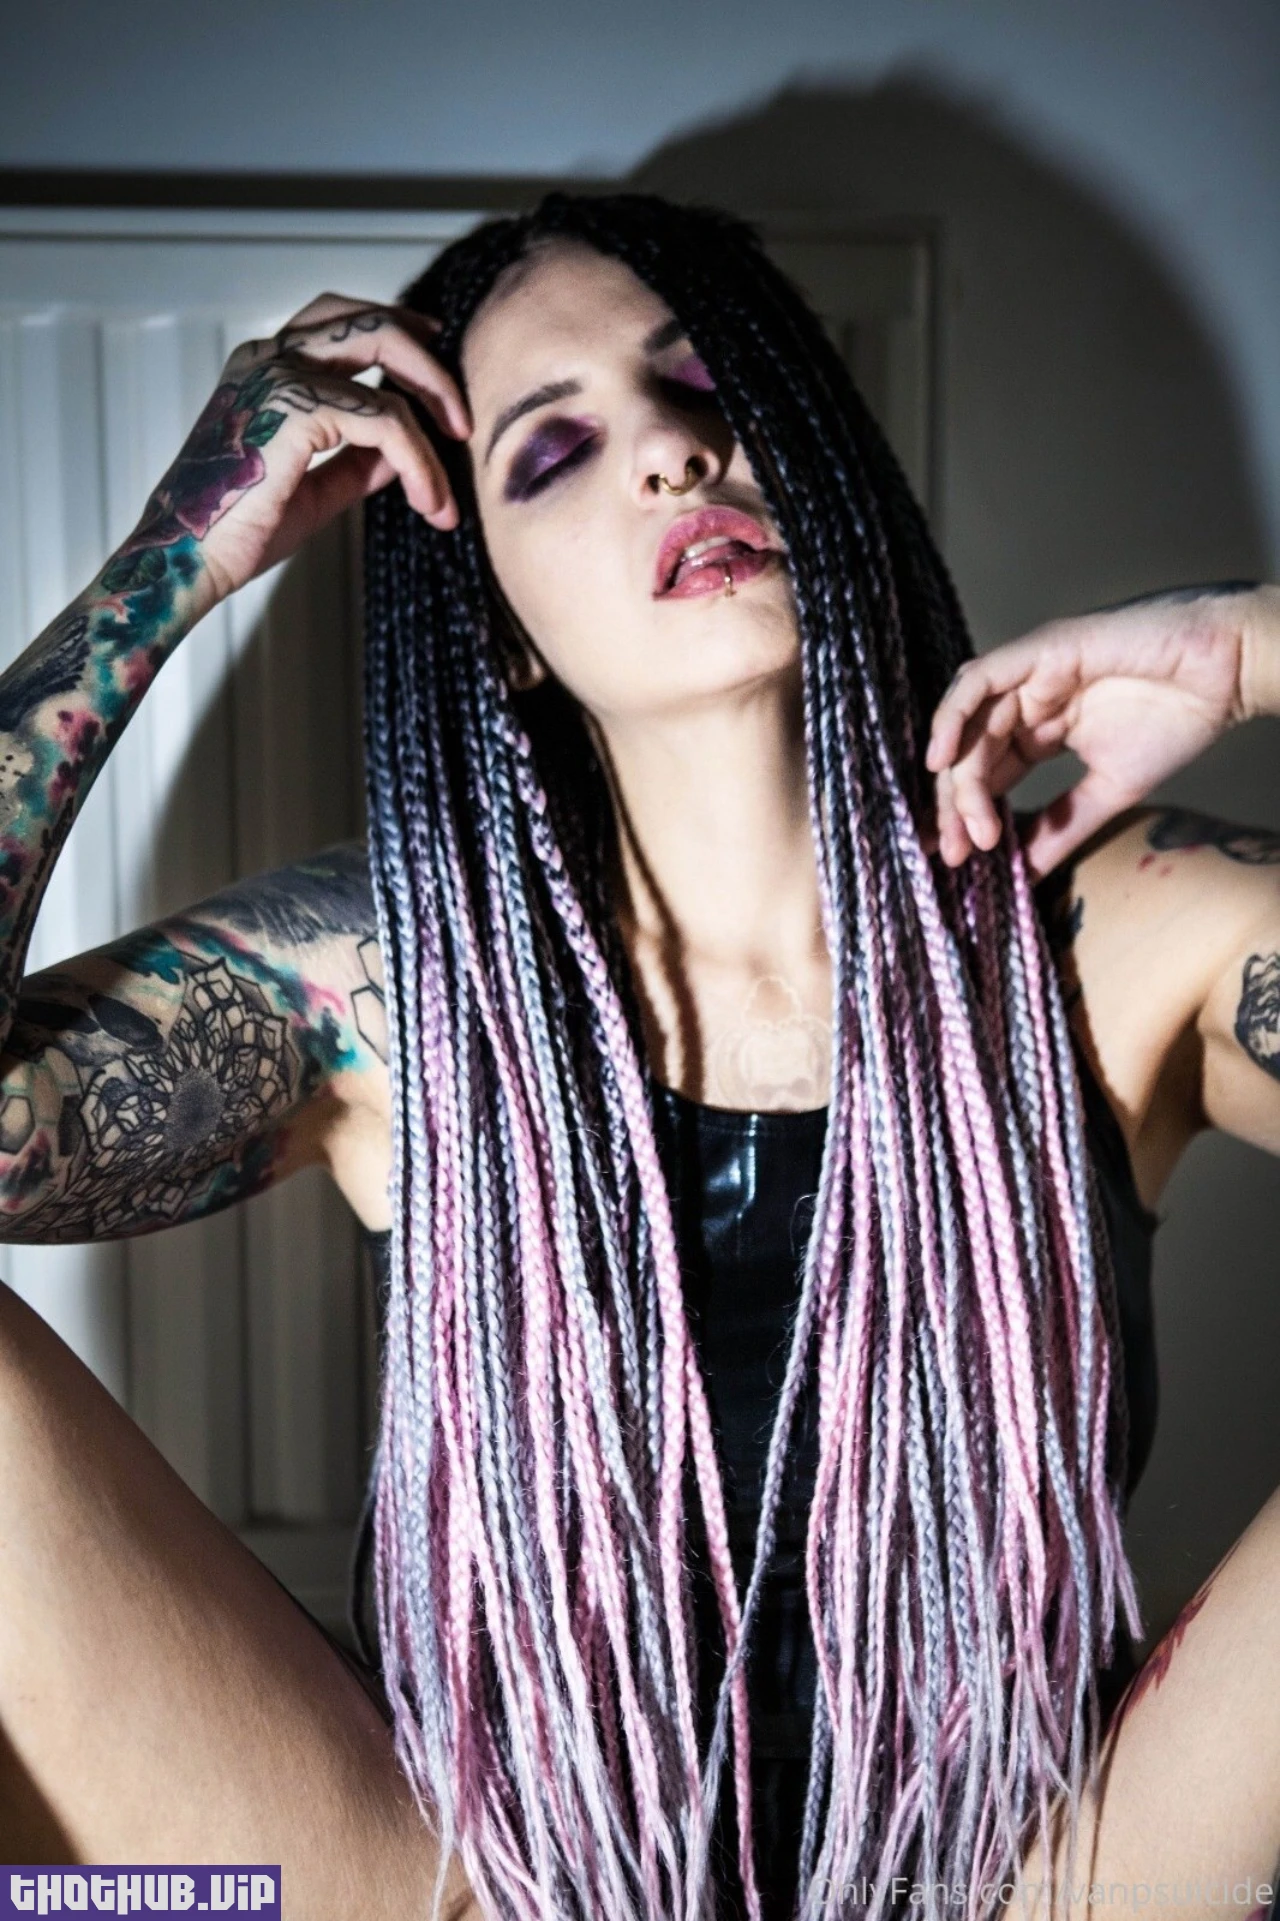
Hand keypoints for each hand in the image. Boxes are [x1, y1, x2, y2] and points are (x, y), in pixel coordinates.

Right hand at [109, 293, 470, 608]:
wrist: (188, 563)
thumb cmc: (237, 532)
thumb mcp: (313, 488)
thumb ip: (357, 462)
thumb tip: (403, 453)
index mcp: (262, 366)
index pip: (342, 321)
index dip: (400, 335)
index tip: (438, 372)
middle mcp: (267, 357)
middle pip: (370, 319)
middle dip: (428, 363)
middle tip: (459, 418)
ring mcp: (276, 375)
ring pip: (386, 357)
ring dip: (433, 421)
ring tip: (447, 491)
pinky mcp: (294, 408)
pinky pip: (384, 420)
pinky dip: (419, 462)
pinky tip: (429, 503)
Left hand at [923, 585, 1276, 879]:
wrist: (1225, 674)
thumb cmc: (1178, 719)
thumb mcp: (1109, 791)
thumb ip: (1063, 828)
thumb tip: (1024, 874)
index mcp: (1040, 728)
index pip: (987, 774)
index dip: (967, 814)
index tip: (957, 857)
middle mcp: (1026, 699)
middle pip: (969, 754)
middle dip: (956, 806)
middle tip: (957, 851)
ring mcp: (1030, 672)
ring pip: (970, 726)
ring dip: (961, 778)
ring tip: (966, 824)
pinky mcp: (1040, 650)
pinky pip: (979, 681)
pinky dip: (953, 718)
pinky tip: (942, 761)